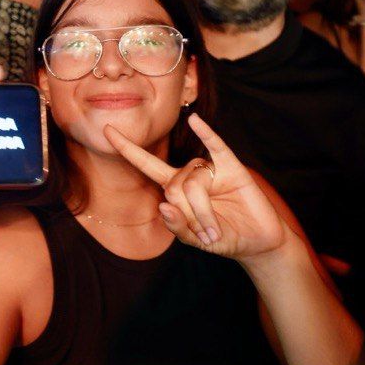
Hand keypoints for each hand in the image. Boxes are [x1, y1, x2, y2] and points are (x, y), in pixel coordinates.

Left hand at [103, 114, 288, 260]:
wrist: (257, 242)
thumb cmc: (223, 237)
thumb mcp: (194, 240)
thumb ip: (177, 227)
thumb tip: (164, 206)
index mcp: (175, 188)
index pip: (145, 163)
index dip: (127, 148)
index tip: (106, 130)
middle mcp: (190, 174)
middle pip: (174, 186)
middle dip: (188, 214)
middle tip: (205, 234)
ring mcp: (211, 169)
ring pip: (193, 183)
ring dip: (203, 213)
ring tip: (215, 231)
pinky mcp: (232, 167)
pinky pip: (217, 147)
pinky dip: (206, 134)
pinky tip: (196, 122)